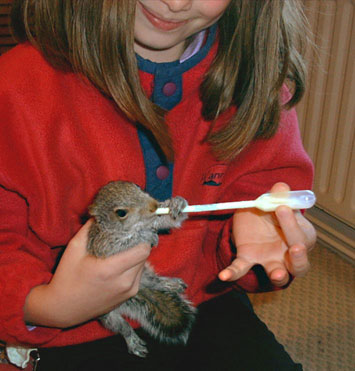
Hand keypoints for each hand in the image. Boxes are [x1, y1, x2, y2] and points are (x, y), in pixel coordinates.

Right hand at [24, 219, 150, 327]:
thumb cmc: (67, 277)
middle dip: (139, 245)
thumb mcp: (74, 249)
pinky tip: (121, 264)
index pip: (143, 250)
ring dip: (137, 257)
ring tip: (124, 251)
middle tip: (129, 237)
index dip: (142, 237)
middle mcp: (124, 282)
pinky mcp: (129, 296)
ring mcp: (128, 291)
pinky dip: (134, 268)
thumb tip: (101, 213)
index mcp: (111, 270)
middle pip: (145, 256)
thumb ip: (89, 228)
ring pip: (143, 266)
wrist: (63, 309)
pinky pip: (139, 276)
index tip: (135, 230)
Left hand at [218, 182, 315, 286]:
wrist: (256, 215)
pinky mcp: (248, 258)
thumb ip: (279, 196)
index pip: (302, 235)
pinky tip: (223, 276)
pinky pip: (241, 268)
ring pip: (280, 275)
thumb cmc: (273, 210)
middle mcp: (288, 254)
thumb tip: (281, 187)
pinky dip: (233, 273)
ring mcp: (270, 260)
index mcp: (301, 236)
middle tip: (295, 248)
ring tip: (276, 274)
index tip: (281, 207)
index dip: (292, 223)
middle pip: (299, 264)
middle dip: (299, 258)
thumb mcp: (275, 200)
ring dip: (279, 275)